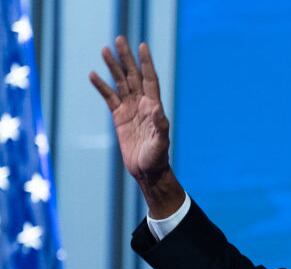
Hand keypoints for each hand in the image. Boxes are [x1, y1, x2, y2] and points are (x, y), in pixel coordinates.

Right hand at [90, 36, 182, 217]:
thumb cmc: (157, 158)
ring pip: (120, 83)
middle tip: (119, 39)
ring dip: (113, 67)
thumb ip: (160, 128)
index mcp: (154, 107)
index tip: (142, 46)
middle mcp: (143, 104)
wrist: (147, 171)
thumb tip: (158, 111)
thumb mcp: (160, 143)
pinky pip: (109, 97)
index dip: (146, 63)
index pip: (150, 79)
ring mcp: (130, 109)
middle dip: (127, 58)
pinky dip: (102, 86)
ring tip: (104, 50)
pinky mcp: (119, 117)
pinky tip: (93, 74)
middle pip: (134, 76)